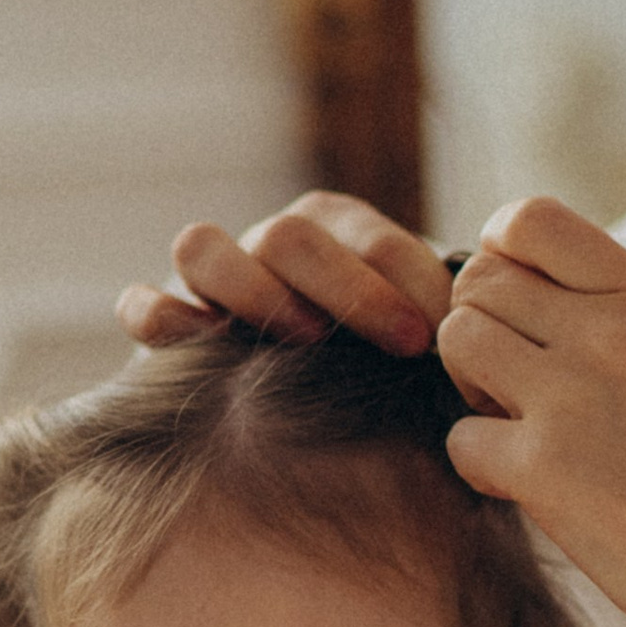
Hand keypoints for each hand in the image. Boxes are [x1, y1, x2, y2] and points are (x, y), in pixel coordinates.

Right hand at [117, 192, 453, 357]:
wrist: (331, 395)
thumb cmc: (392, 373)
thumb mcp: (427, 345)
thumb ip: (449, 335)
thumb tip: (483, 365)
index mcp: (344, 231)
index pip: (374, 240)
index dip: (411, 282)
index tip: (440, 337)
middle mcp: (275, 243)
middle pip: (292, 235)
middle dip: (351, 286)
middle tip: (403, 342)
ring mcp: (217, 278)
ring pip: (204, 247)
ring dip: (254, 289)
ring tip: (302, 339)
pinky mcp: (169, 322)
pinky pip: (142, 306)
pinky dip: (159, 318)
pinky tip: (192, 348)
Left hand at [439, 199, 625, 626]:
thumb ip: (624, 314)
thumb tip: (533, 287)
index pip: (528, 220)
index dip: (499, 262)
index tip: (521, 318)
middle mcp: (613, 330)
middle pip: (477, 281)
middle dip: (481, 332)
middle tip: (517, 391)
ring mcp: (577, 396)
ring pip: (456, 341)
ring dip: (471, 390)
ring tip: (520, 432)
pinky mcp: (548, 471)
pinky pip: (461, 438)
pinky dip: (483, 469)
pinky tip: (531, 492)